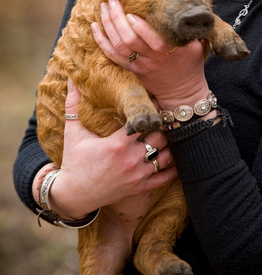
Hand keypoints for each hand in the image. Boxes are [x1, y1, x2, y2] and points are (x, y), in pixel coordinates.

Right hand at [43, 79, 176, 219]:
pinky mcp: (139, 187)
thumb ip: (73, 106)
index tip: (153, 102)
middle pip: (159, 137)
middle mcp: (131, 159)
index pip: (143, 121)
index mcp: (117, 144)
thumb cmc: (73, 162)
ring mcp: (137, 175)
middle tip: (164, 118)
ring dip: (169, 145)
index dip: (151, 110)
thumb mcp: (72, 133)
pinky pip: (164, 178)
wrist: (73, 195)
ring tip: (170, 134)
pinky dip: (173, 168)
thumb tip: (71, 79)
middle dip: (162, 127)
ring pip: (166, 156)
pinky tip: (177, 159)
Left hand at [91, 0, 209, 109]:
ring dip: (108, 26)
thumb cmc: (191, 64)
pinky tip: (95, 26)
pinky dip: (101, 41)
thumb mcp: (197, 45)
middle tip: (112, 1)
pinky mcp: (131, 70)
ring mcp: (139, 65)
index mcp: (170, 52)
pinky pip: (112, 56)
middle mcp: (152, 59)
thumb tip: (192, 6)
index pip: (153, 40)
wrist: (182, 93)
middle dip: (118, 19)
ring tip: (103, 7)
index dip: (140, 27)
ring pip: (118, 46)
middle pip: (130, 41)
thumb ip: (191, 28)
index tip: (132, 13)